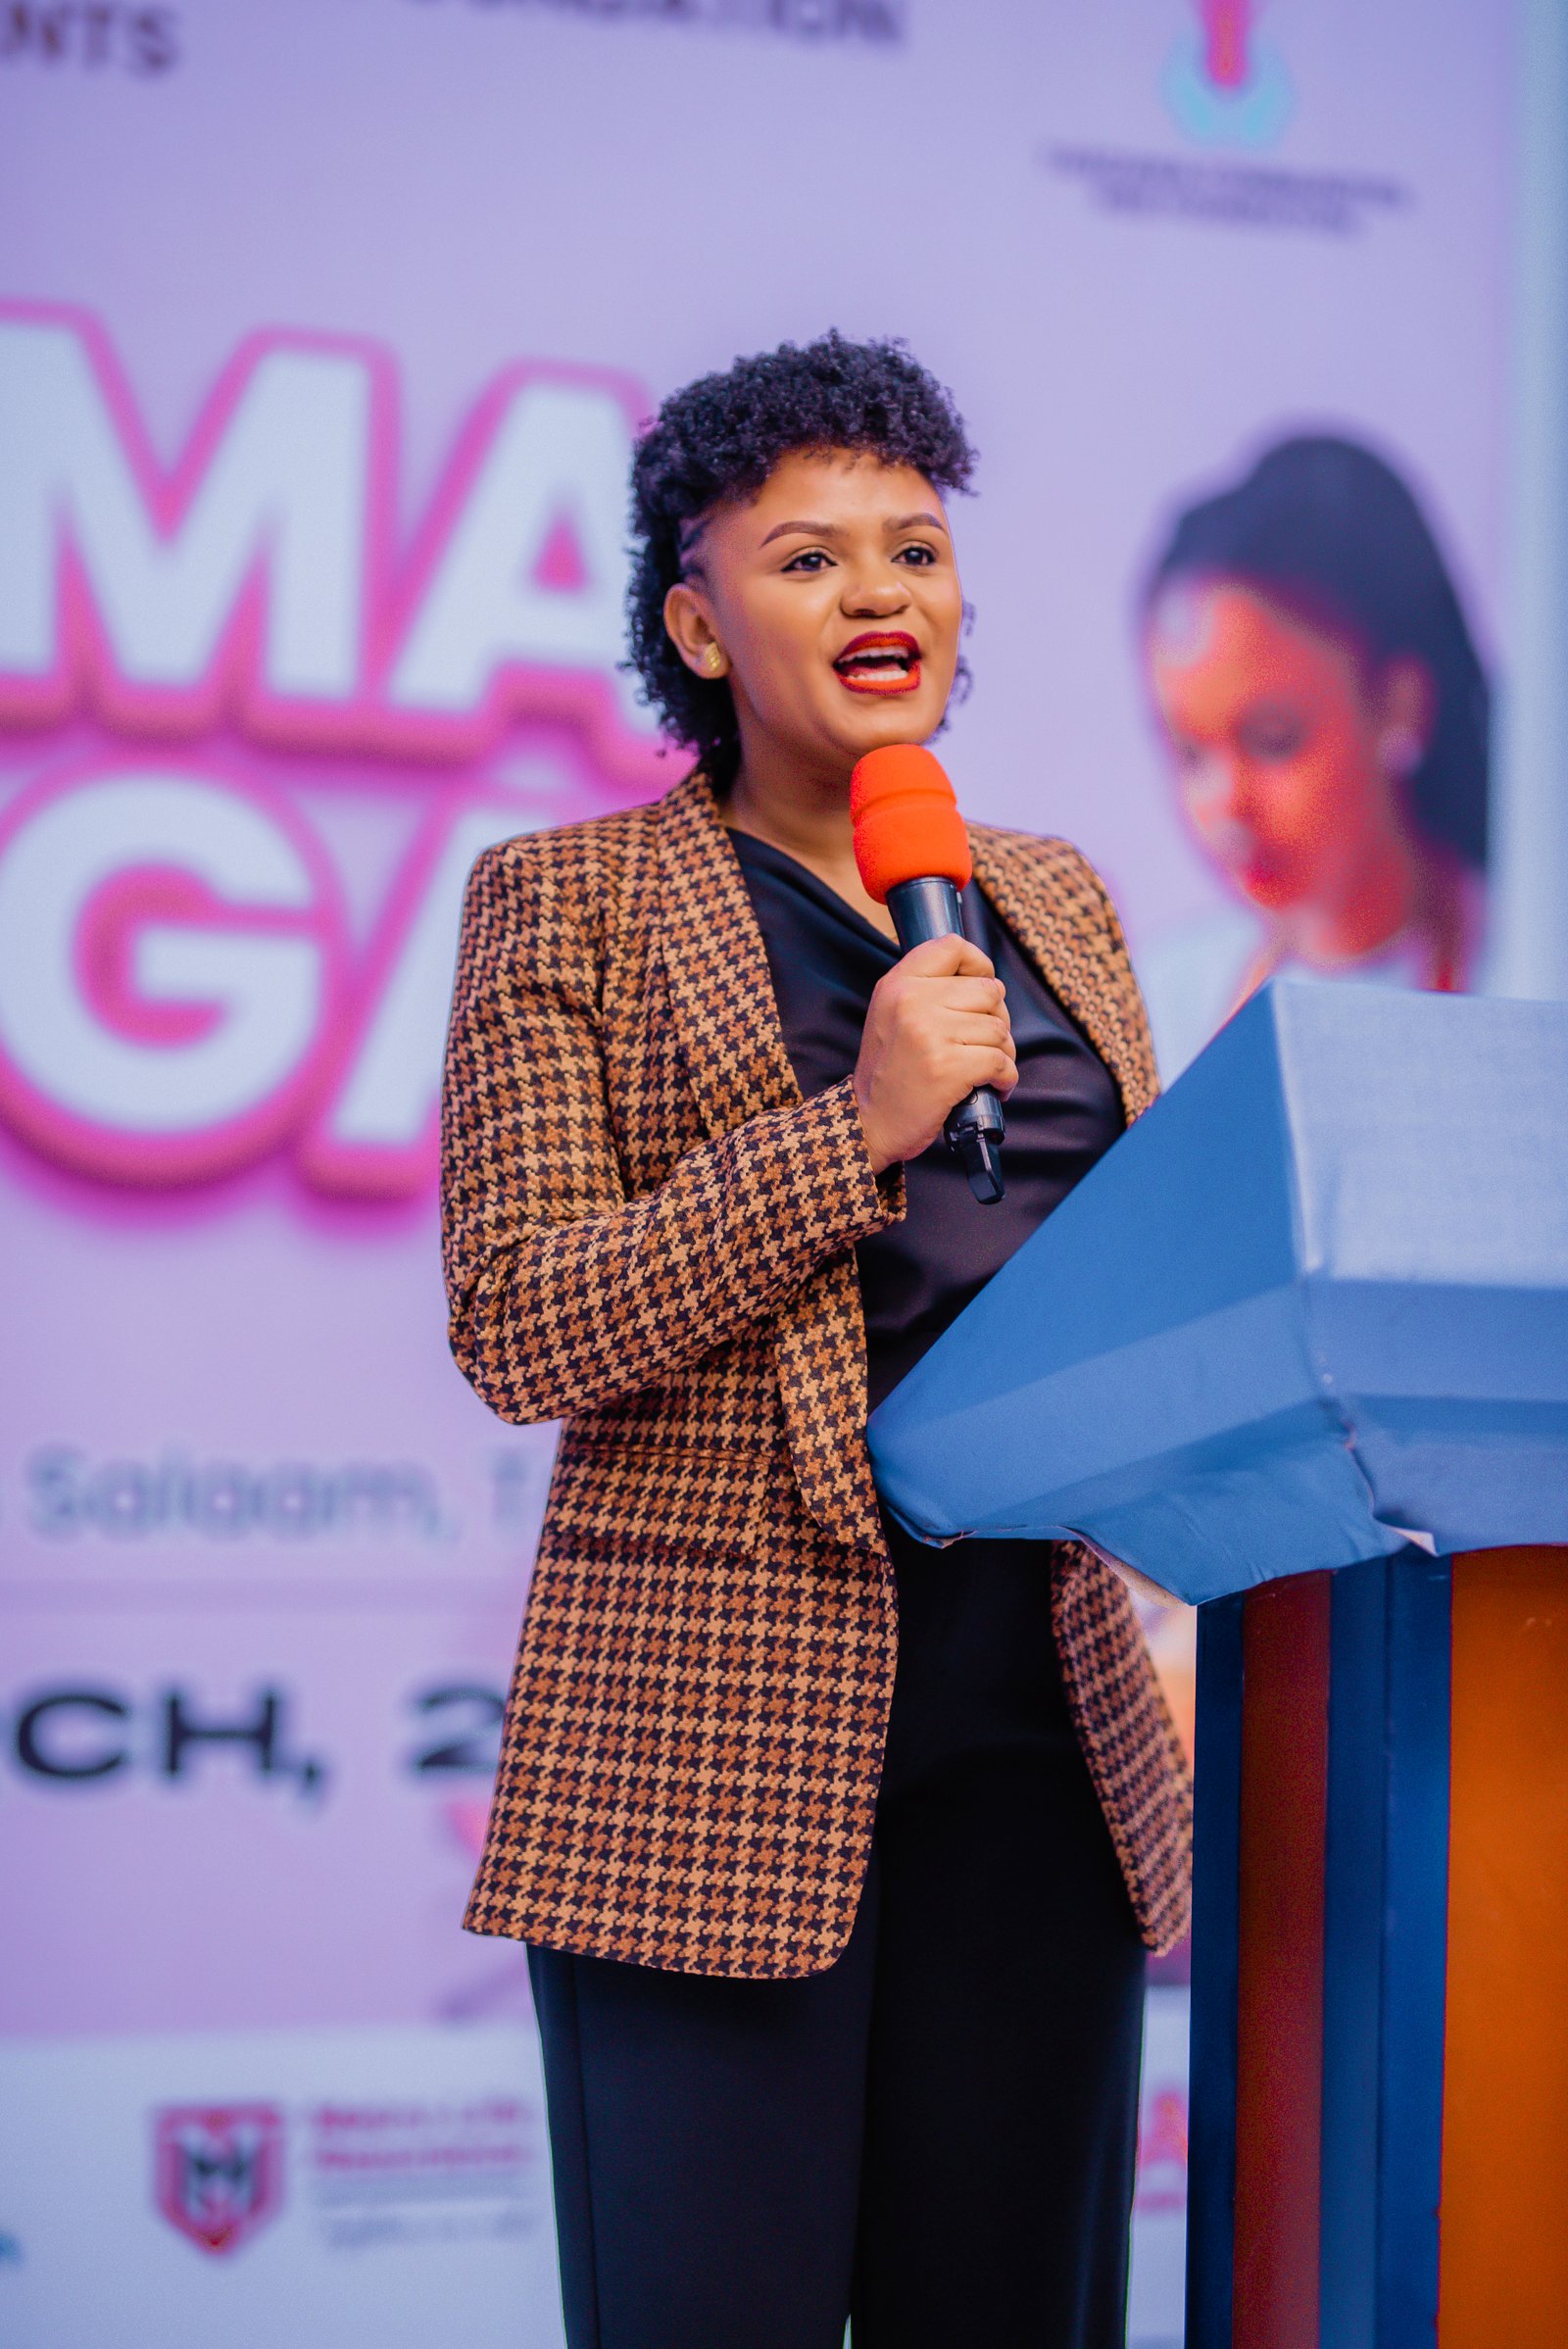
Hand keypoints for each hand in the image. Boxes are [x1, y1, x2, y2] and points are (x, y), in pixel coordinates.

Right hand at [852, 935, 1016, 1174]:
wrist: (869, 1122)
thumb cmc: (889, 1072)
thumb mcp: (890, 1014)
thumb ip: (925, 989)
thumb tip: (983, 978)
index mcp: (898, 984)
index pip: (953, 946)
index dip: (979, 965)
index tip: (979, 992)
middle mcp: (912, 1002)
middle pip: (989, 990)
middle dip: (996, 1018)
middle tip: (980, 1042)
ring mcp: (930, 1034)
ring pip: (999, 1028)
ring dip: (1003, 1052)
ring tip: (984, 1068)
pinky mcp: (948, 1067)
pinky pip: (1001, 1061)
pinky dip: (1005, 1077)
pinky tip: (992, 1086)